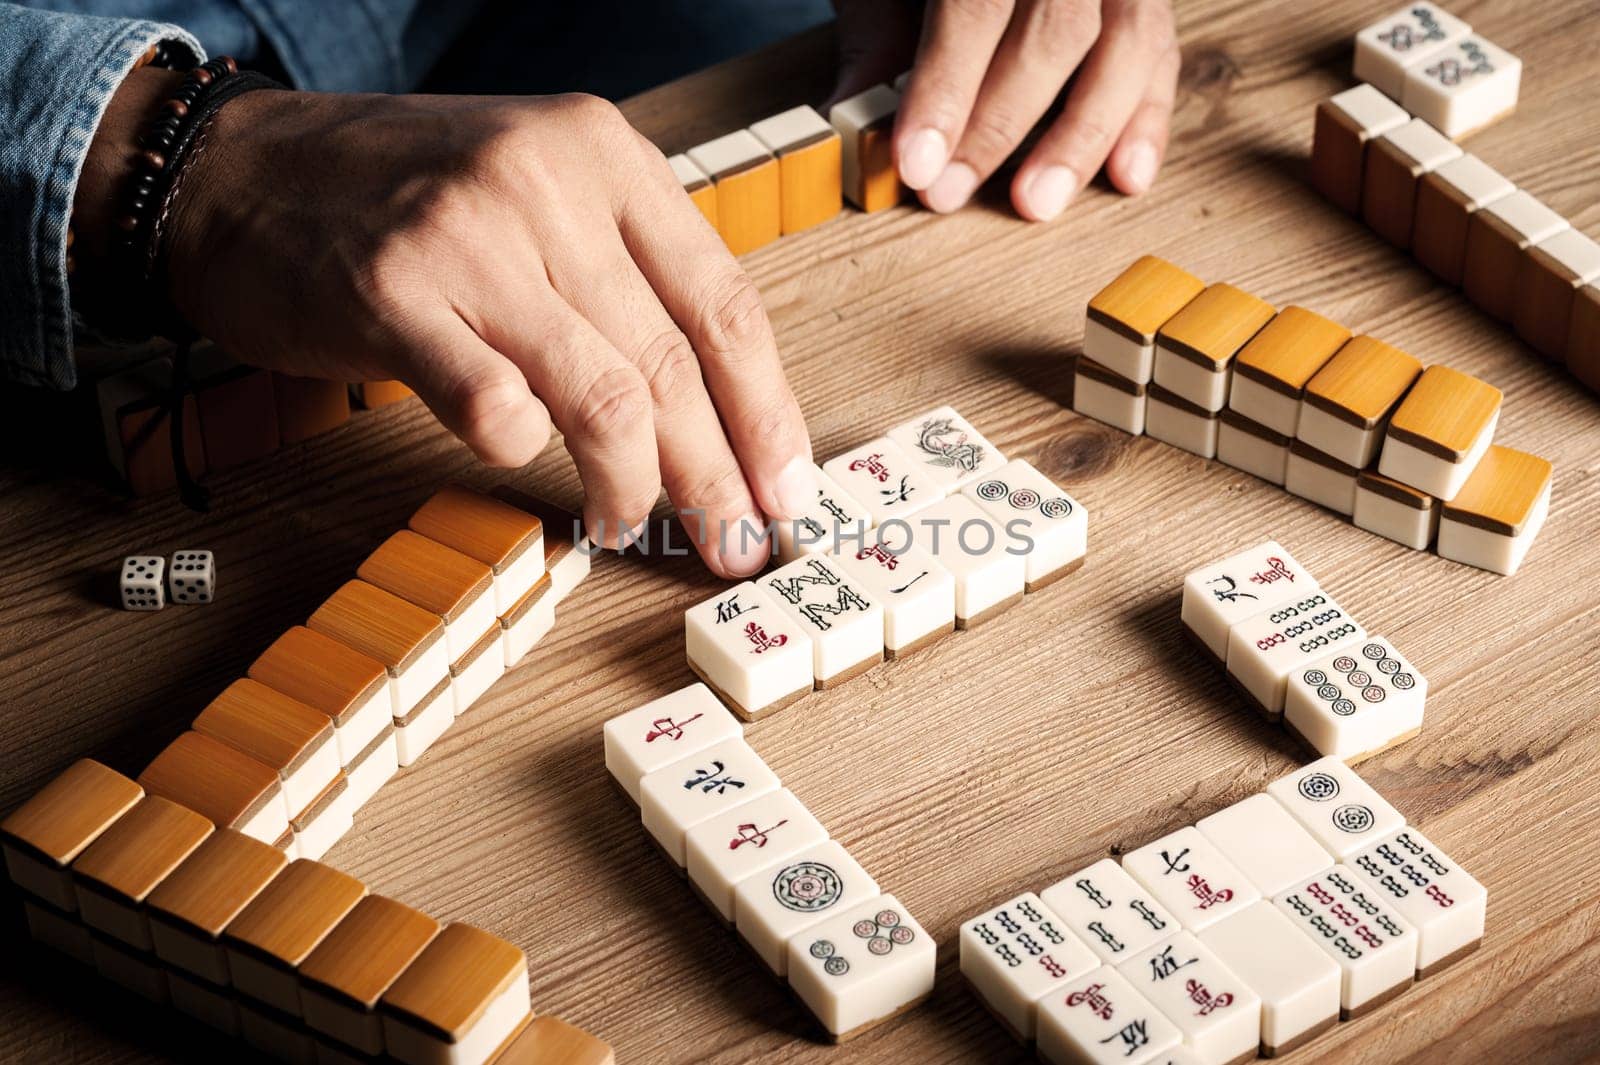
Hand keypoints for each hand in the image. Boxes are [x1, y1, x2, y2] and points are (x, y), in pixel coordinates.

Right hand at [138, 87, 814, 574]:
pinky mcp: (392, 295)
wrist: (238, 171)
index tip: (787, 489)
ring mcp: (469, 237)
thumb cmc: (401, 196)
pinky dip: (521, 455)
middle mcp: (547, 185)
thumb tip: (720, 410)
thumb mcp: (539, 190)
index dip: (769, 413)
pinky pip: (496, 410)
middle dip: (718, 474)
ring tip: (627, 525)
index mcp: (603, 155)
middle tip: (735, 543)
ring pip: (605, 398)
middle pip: (673, 364)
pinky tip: (522, 461)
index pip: (725, 303)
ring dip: (632, 485)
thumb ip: (624, 272)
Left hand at [834, 0, 1178, 219]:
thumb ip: (875, 35)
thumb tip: (851, 127)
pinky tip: (1126, 176)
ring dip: (1080, 137)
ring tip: (1035, 202)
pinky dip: (1148, 121)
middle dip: (999, 125)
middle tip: (949, 191)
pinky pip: (1162, 54)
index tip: (917, 161)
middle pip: (1057, 32)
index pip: (978, 5)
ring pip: (1127, 46)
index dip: (947, 89)